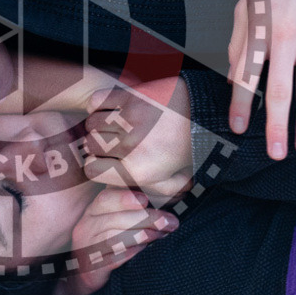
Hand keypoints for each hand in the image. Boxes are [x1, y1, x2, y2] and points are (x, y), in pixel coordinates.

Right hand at [52, 188, 176, 294]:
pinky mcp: (93, 268)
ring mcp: (87, 248)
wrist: (85, 275)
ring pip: (115, 237)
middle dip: (147, 218)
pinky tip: (145, 251)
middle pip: (116, 219)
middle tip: (170, 222)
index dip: (125, 198)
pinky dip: (132, 253)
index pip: (105, 199)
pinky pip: (114, 259)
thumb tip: (162, 200)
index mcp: (92, 212)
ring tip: (162, 235)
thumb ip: (128, 210)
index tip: (146, 200)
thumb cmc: (106, 244)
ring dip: (143, 235)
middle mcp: (86, 227)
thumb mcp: (111, 222)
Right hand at [82, 77, 192, 202]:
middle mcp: (130, 146)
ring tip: (110, 126)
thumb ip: (153, 194)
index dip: (96, 166)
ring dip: (98, 125)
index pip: (92, 169)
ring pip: (92, 123)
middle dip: (97, 146)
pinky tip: (108, 109)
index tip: (105, 161)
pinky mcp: (131, 96)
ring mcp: (129, 119)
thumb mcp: (175, 180)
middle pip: (89, 146)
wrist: (205, 115)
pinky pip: (97, 101)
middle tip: (110, 142)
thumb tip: (134, 198)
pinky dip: (97, 105)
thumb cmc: (189, 149)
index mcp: (137, 170)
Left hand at [227, 0, 295, 159]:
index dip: (240, 105)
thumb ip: (237, 46)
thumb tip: (232, 81)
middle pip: (279, 92)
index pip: (245, 79)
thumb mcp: (243, 11)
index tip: (238, 129)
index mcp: (258, 36)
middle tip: (276, 154)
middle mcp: (284, 42)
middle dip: (276, 126)